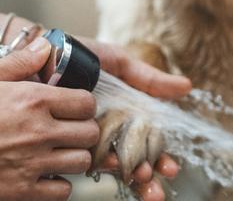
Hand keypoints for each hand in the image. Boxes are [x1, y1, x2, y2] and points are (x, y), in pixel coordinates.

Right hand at [0, 37, 97, 200]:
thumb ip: (17, 62)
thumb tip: (45, 48)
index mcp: (32, 100)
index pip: (86, 102)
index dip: (82, 104)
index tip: (73, 107)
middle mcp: (38, 131)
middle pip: (90, 132)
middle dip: (83, 129)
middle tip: (69, 129)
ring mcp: (32, 163)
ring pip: (81, 161)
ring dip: (73, 156)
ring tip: (58, 151)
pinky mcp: (22, 191)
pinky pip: (62, 191)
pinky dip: (58, 184)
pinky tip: (45, 174)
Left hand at [76, 38, 190, 200]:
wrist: (44, 50)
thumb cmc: (81, 54)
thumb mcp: (119, 63)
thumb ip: (149, 79)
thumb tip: (187, 87)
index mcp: (123, 115)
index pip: (147, 144)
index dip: (160, 158)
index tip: (171, 167)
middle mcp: (107, 130)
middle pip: (133, 161)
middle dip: (147, 176)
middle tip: (154, 182)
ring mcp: (86, 137)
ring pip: (112, 166)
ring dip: (129, 179)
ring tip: (141, 181)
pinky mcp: (63, 140)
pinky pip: (83, 158)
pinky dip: (100, 169)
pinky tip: (112, 172)